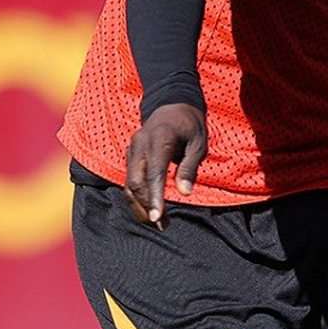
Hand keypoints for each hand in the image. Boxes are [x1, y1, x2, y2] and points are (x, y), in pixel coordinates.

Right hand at [125, 102, 205, 228]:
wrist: (171, 103)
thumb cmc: (190, 125)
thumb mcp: (199, 143)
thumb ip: (190, 167)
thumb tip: (184, 193)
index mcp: (160, 139)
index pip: (154, 173)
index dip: (155, 197)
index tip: (157, 217)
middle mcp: (140, 144)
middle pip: (135, 181)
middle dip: (146, 205)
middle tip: (161, 224)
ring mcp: (132, 148)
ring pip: (128, 182)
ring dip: (139, 204)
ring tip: (156, 221)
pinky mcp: (129, 154)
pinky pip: (128, 178)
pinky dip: (136, 195)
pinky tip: (147, 208)